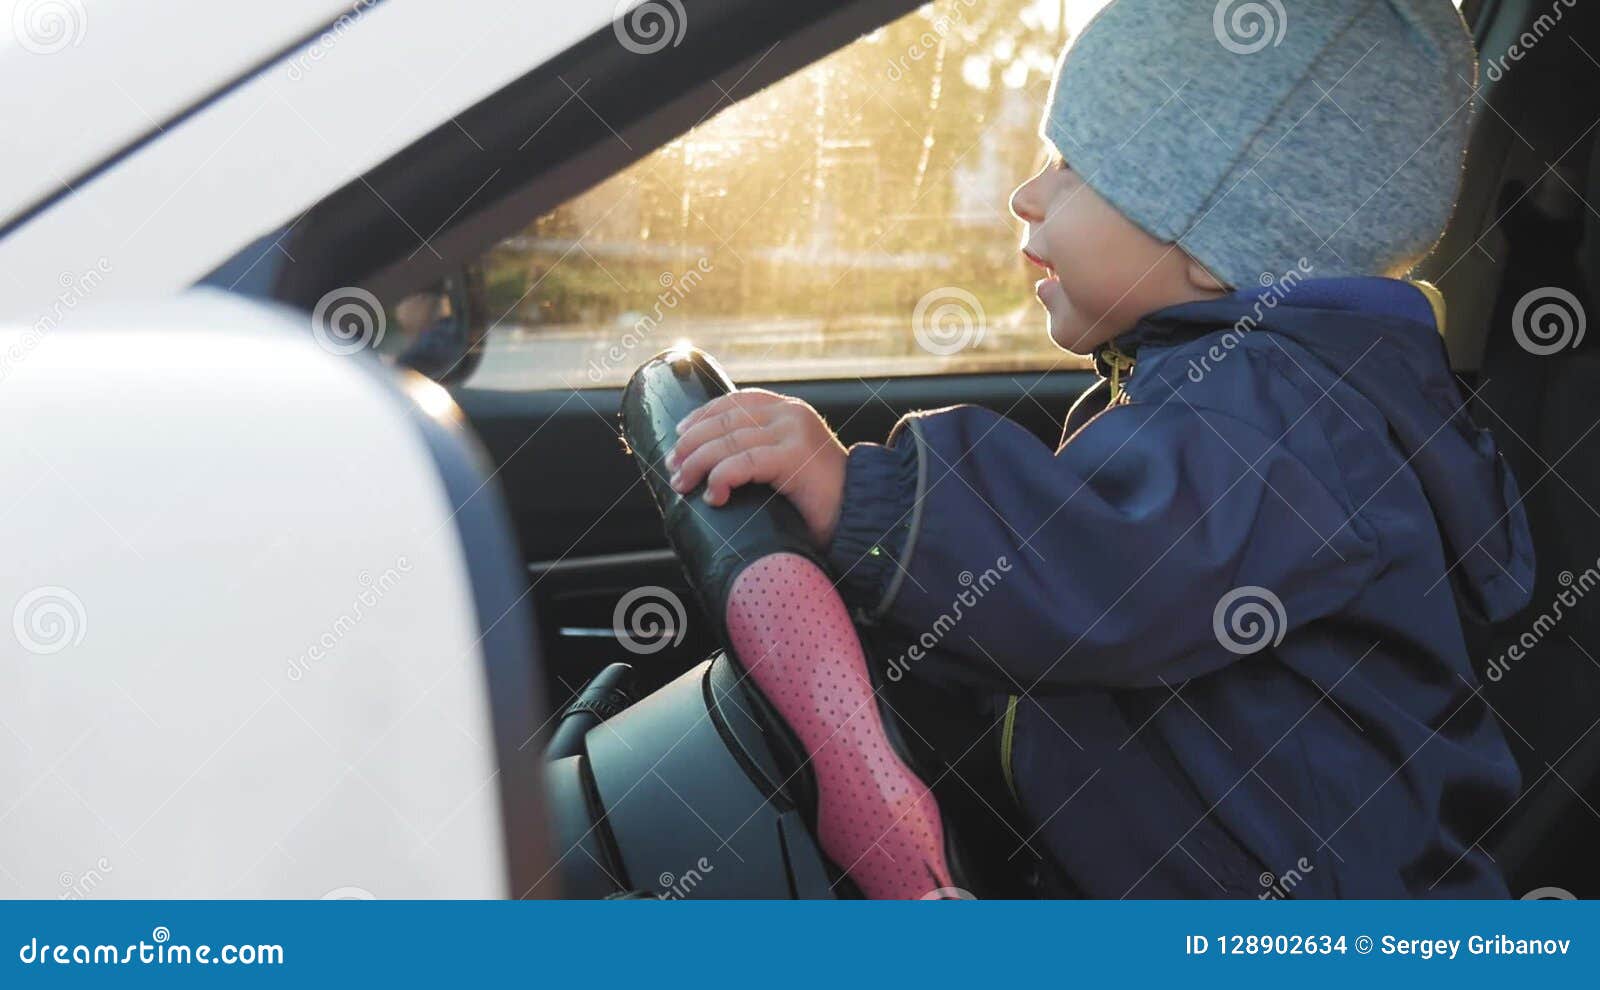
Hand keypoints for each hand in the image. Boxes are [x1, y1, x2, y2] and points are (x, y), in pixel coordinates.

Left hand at [666, 388, 846, 547]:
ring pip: (729, 440)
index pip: (735, 402)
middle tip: (674, 468)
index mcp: (788, 411)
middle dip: (691, 444)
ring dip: (697, 463)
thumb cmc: (821, 500)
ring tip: (684, 484)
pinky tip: (714, 495)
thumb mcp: (787, 465)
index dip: (702, 416)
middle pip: (725, 420)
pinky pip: (745, 462)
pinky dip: (721, 477)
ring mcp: (794, 433)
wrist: (863, 516)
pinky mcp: (796, 457)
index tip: (679, 435)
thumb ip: (759, 453)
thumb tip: (709, 462)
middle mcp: (791, 414)